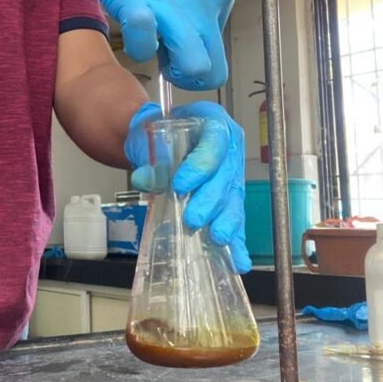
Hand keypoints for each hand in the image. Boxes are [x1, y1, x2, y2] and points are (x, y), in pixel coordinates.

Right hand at [75, 0, 236, 89]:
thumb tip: (185, 20)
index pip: (217, 45)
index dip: (193, 49)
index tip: (175, 38)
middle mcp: (205, 2)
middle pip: (212, 67)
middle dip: (187, 72)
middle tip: (164, 54)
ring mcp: (173, 5)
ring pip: (192, 67)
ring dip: (167, 66)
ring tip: (149, 38)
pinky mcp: (136, 3)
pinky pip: (145, 45)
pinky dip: (139, 44)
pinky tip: (132, 22)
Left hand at [124, 100, 250, 273]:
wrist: (156, 141)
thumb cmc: (157, 135)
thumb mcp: (147, 139)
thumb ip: (147, 158)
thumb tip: (143, 179)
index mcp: (213, 121)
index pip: (214, 142)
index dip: (200, 165)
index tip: (179, 185)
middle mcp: (230, 146)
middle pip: (227, 174)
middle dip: (211, 200)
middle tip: (193, 219)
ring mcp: (233, 172)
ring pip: (234, 198)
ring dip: (226, 221)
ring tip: (218, 238)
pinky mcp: (230, 196)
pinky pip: (235, 217)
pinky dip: (236, 239)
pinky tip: (239, 260)